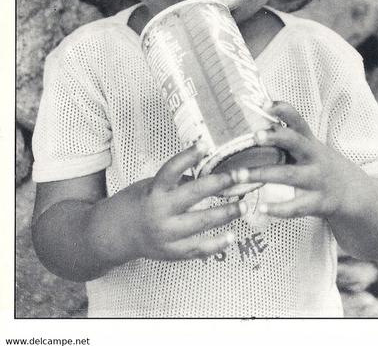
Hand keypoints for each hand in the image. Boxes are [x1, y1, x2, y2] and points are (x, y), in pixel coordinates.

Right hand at [98, 142, 245, 262]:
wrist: (115, 235)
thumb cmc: (136, 203)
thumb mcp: (151, 186)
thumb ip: (177, 182)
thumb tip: (207, 173)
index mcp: (154, 191)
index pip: (172, 169)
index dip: (189, 156)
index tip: (205, 144)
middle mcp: (161, 212)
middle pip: (195, 194)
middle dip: (221, 183)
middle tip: (243, 174)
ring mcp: (167, 234)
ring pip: (203, 222)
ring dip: (227, 212)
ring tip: (244, 204)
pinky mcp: (172, 252)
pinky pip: (199, 249)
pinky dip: (217, 244)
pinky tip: (231, 236)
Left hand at [243, 101, 365, 219]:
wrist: (352, 192)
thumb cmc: (317, 164)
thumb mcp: (307, 146)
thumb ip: (286, 135)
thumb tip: (258, 118)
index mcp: (308, 140)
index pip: (297, 120)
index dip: (282, 110)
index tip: (264, 104)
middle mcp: (313, 156)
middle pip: (294, 142)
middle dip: (275, 138)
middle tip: (254, 136)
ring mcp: (316, 179)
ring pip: (288, 175)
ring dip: (262, 174)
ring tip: (239, 175)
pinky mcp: (317, 202)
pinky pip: (296, 206)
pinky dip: (279, 209)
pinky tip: (262, 209)